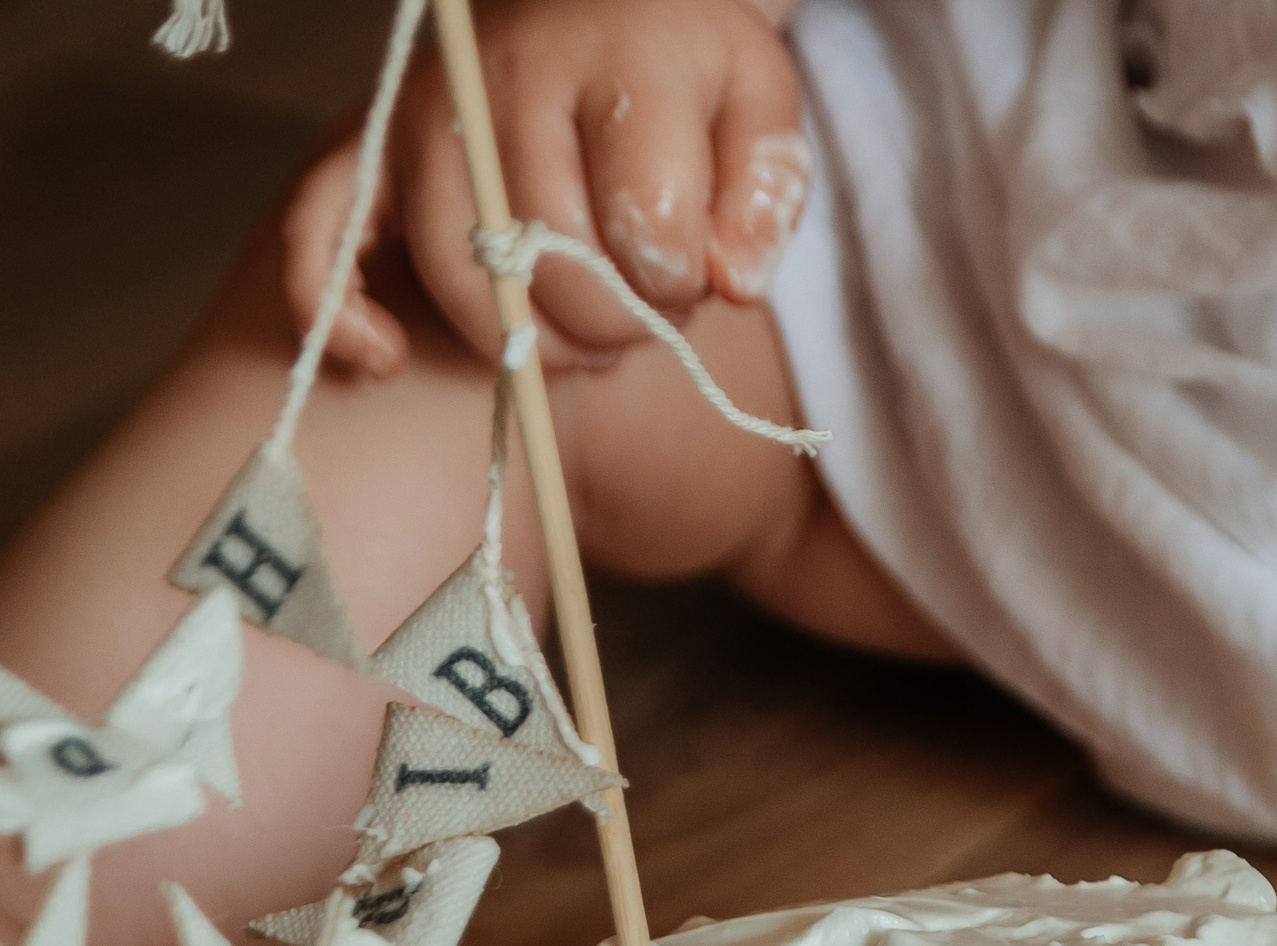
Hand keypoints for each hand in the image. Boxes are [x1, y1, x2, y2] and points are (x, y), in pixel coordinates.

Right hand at [279, 0, 808, 379]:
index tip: (698, 279)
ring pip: (456, 271)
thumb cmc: (684, 65)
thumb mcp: (758, 105)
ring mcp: (422, 113)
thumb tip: (734, 285)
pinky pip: (319, 233)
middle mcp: (501, 81)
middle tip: (645, 319)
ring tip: (580, 341)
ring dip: (523, 341)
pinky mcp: (368, 144)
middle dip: (612, 324)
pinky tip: (387, 360)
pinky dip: (339, 308)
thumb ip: (764, 194)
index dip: (679, 284)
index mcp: (613, 60)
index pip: (646, 219)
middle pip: (547, 257)